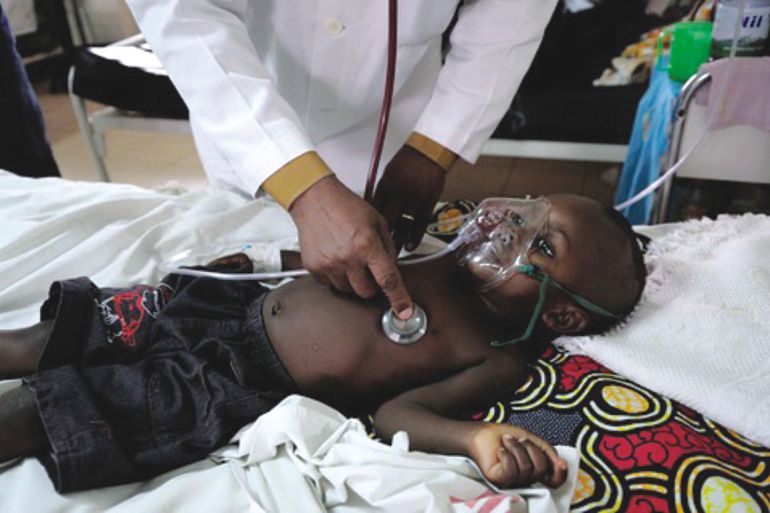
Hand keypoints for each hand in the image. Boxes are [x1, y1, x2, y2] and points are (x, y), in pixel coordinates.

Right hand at [289, 175, 412, 317]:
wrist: (314, 199)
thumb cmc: (346, 207)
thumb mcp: (378, 221)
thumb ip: (389, 247)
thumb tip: (393, 269)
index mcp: (367, 245)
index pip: (388, 280)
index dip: (399, 299)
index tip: (404, 312)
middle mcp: (347, 257)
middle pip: (366, 292)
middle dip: (372, 286)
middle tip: (370, 272)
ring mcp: (328, 264)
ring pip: (347, 290)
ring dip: (353, 281)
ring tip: (350, 259)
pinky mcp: (314, 268)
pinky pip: (330, 284)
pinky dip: (336, 276)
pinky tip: (336, 257)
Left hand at [373, 145, 445, 251]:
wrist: (428, 152)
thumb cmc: (407, 162)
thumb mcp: (386, 175)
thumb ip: (380, 194)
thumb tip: (369, 210)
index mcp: (385, 185)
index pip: (372, 211)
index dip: (367, 226)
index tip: (364, 237)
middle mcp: (398, 193)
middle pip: (385, 221)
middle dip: (379, 238)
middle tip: (375, 251)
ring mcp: (414, 199)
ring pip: (402, 226)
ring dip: (397, 242)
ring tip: (391, 255)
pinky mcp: (428, 203)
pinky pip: (420, 224)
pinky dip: (414, 238)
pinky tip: (409, 247)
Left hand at [468, 423, 567, 488]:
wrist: (482, 432)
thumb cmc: (505, 437)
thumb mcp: (533, 441)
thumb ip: (549, 453)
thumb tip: (563, 465)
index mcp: (534, 471)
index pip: (554, 481)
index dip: (560, 474)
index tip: (560, 463)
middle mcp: (525, 480)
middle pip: (540, 469)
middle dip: (531, 448)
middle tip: (519, 440)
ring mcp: (511, 482)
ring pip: (526, 468)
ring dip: (516, 448)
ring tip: (506, 441)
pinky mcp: (498, 480)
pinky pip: (511, 470)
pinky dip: (507, 454)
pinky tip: (500, 450)